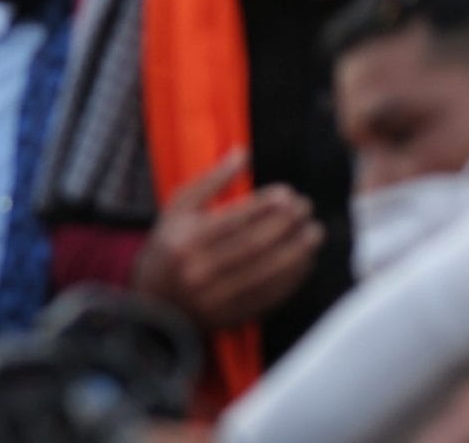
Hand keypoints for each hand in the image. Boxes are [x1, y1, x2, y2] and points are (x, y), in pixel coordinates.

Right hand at [130, 149, 321, 330]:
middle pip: (254, 244)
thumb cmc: (168, 246)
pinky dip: (292, 277)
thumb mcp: (178, 209)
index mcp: (185, 239)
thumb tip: (244, 154)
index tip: (288, 193)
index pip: (234, 219)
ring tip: (314, 233)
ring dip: (297, 251)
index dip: (265, 206)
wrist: (154, 304)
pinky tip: (305, 260)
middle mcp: (201, 268)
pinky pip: (270, 294)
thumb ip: (210, 181)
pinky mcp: (233, 314)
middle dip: (286, 225)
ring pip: (267, 271)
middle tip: (306, 208)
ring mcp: (218, 295)